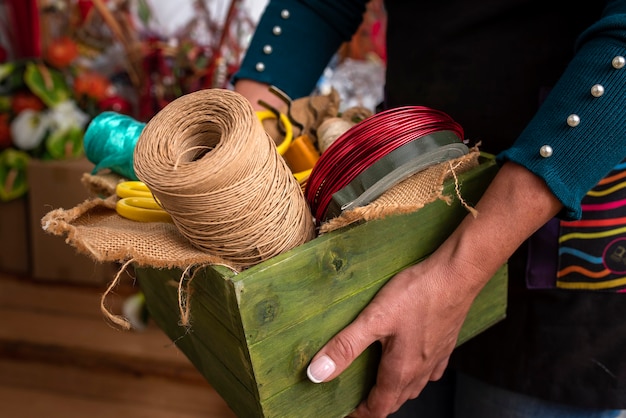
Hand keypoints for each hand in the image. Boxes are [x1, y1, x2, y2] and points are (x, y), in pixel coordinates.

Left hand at [307, 255, 478, 416]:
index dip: (361, 413)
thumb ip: (345, 346)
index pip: (379, 407)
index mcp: (401, 370)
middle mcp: (420, 370)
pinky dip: (416, 373)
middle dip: (376, 403)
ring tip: (379, 382)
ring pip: (413, 386)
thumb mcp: (373, 319)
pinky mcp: (445, 342)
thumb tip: (318, 373)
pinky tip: (412, 362)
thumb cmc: (418, 294)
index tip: (347, 412)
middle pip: (396, 399)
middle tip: (357, 397)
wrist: (456, 276)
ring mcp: (436, 357)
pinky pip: (430, 369)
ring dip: (396, 390)